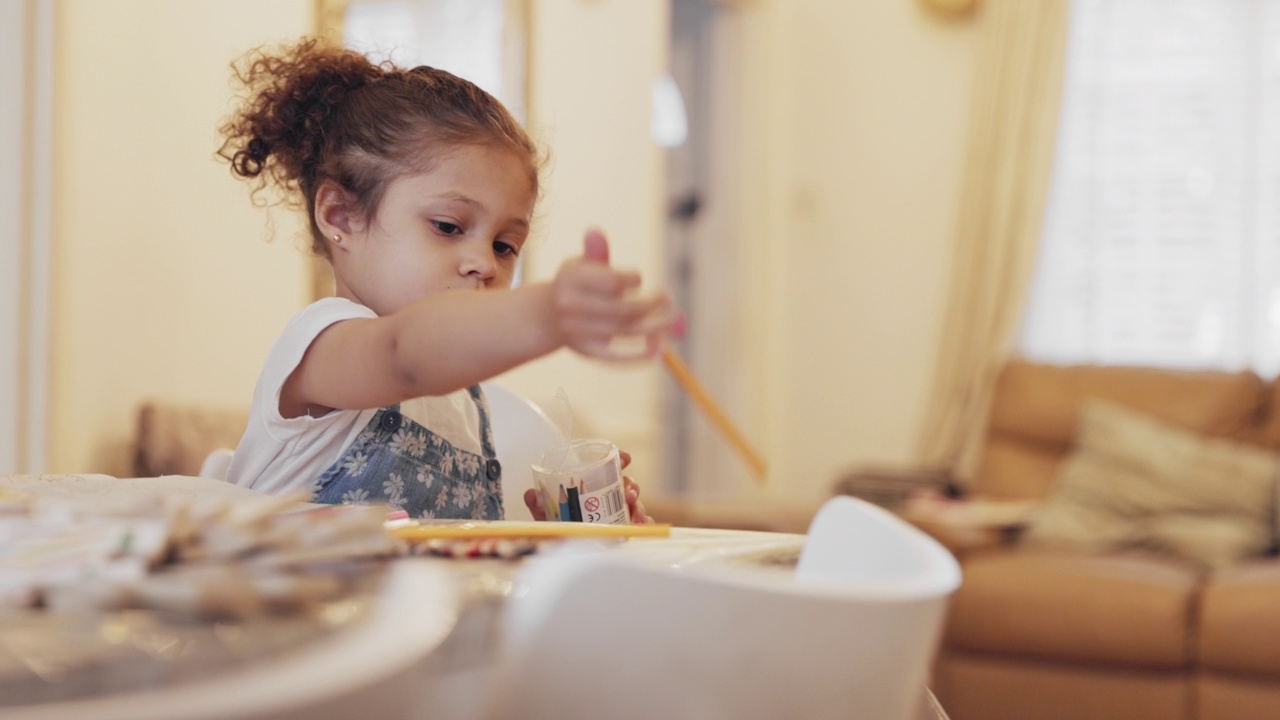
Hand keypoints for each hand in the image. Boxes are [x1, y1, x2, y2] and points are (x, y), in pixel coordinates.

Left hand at [523, 450, 653, 523]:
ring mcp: (618, 513)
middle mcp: (608, 497)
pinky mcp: (625, 529)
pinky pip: (640, 524)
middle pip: (627, 483)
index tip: (626, 458)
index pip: (609, 466)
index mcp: (592, 485)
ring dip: (639, 507)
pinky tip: (640, 529)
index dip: (620, 459)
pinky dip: (644, 524)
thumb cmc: (556, 529)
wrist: (561, 551)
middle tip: (629, 496)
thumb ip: (538, 504)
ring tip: (635, 517)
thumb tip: (533, 494)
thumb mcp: (545, 515)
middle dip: (632, 487)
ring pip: (636, 503)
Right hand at [549, 229, 675, 361]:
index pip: (613, 281)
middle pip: (623, 309)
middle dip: (653, 305)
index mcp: (572, 279)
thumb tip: (595, 231)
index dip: (634, 280)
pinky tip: (659, 350)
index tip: (639, 279)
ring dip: (655, 328)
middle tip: (669, 300)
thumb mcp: (584, 263)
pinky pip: (616, 357)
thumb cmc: (578, 283)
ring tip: (672, 321)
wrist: (549, 315)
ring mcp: (577, 331)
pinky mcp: (586, 352)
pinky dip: (639, 356)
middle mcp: (571, 306)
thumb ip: (596, 250)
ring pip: (625, 331)